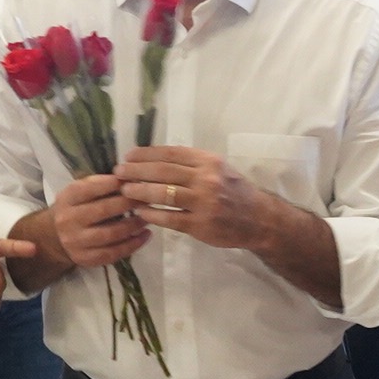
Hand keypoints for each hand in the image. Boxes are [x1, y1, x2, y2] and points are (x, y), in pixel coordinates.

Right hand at [47, 172, 149, 268]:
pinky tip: (145, 236)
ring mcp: (76, 242)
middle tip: (145, 199)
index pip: (89, 189)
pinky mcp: (86, 259)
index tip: (131, 180)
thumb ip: (98, 184)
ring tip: (147, 218)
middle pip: (103, 211)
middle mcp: (69, 220)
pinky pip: (113, 253)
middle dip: (128, 204)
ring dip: (133, 225)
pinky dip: (133, 245)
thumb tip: (127, 178)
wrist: (55, 237)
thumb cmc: (75, 208)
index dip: (112, 184)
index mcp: (67, 199)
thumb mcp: (78, 191)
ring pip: (110, 234)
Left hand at [119, 145, 286, 251]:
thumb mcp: (219, 169)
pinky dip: (152, 214)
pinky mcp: (200, 224)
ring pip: (164, 194)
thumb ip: (192, 164)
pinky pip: (170, 218)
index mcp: (209, 161)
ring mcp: (204, 202)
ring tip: (124, 191)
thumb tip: (155, 159)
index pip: (171, 154)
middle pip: (163, 172)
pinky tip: (140, 212)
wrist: (259, 219)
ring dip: (140, 191)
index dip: (146, 154)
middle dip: (137, 171)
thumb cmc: (234, 191)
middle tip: (119, 172)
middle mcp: (206, 179)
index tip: (128, 156)